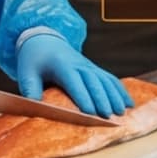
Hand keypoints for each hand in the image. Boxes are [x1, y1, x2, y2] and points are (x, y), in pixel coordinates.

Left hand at [14, 32, 132, 117]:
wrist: (45, 40)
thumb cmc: (34, 60)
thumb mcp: (26, 72)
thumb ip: (30, 88)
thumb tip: (34, 106)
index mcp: (62, 65)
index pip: (74, 82)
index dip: (82, 96)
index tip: (89, 112)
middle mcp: (79, 64)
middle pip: (94, 82)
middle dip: (102, 99)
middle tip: (108, 116)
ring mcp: (89, 66)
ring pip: (106, 80)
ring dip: (115, 96)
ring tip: (122, 112)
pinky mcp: (95, 69)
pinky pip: (111, 79)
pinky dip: (121, 91)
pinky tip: (129, 103)